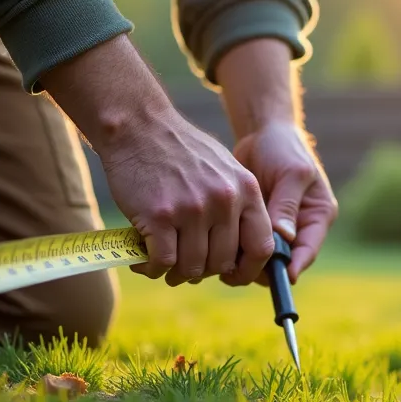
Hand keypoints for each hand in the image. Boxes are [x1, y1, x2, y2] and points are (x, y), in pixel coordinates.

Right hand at [38, 34, 274, 286]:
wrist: (139, 126)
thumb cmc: (180, 151)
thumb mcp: (224, 169)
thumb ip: (238, 205)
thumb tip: (241, 251)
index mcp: (246, 190)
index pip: (262, 247)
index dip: (247, 270)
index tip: (229, 275)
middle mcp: (224, 200)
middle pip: (222, 263)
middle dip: (203, 271)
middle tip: (184, 265)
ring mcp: (193, 209)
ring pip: (192, 268)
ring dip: (176, 273)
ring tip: (163, 264)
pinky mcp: (160, 216)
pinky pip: (163, 262)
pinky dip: (152, 269)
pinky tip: (144, 261)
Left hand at [224, 123, 336, 285]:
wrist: (262, 133)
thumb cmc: (283, 148)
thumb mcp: (291, 173)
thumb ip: (286, 204)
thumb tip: (283, 237)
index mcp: (317, 216)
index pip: (307, 251)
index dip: (293, 267)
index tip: (277, 278)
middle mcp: (299, 228)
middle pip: (282, 261)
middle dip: (260, 268)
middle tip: (235, 270)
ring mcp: (277, 228)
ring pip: (261, 258)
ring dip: (243, 261)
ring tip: (221, 259)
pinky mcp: (255, 224)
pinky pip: (244, 246)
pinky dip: (232, 248)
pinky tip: (214, 245)